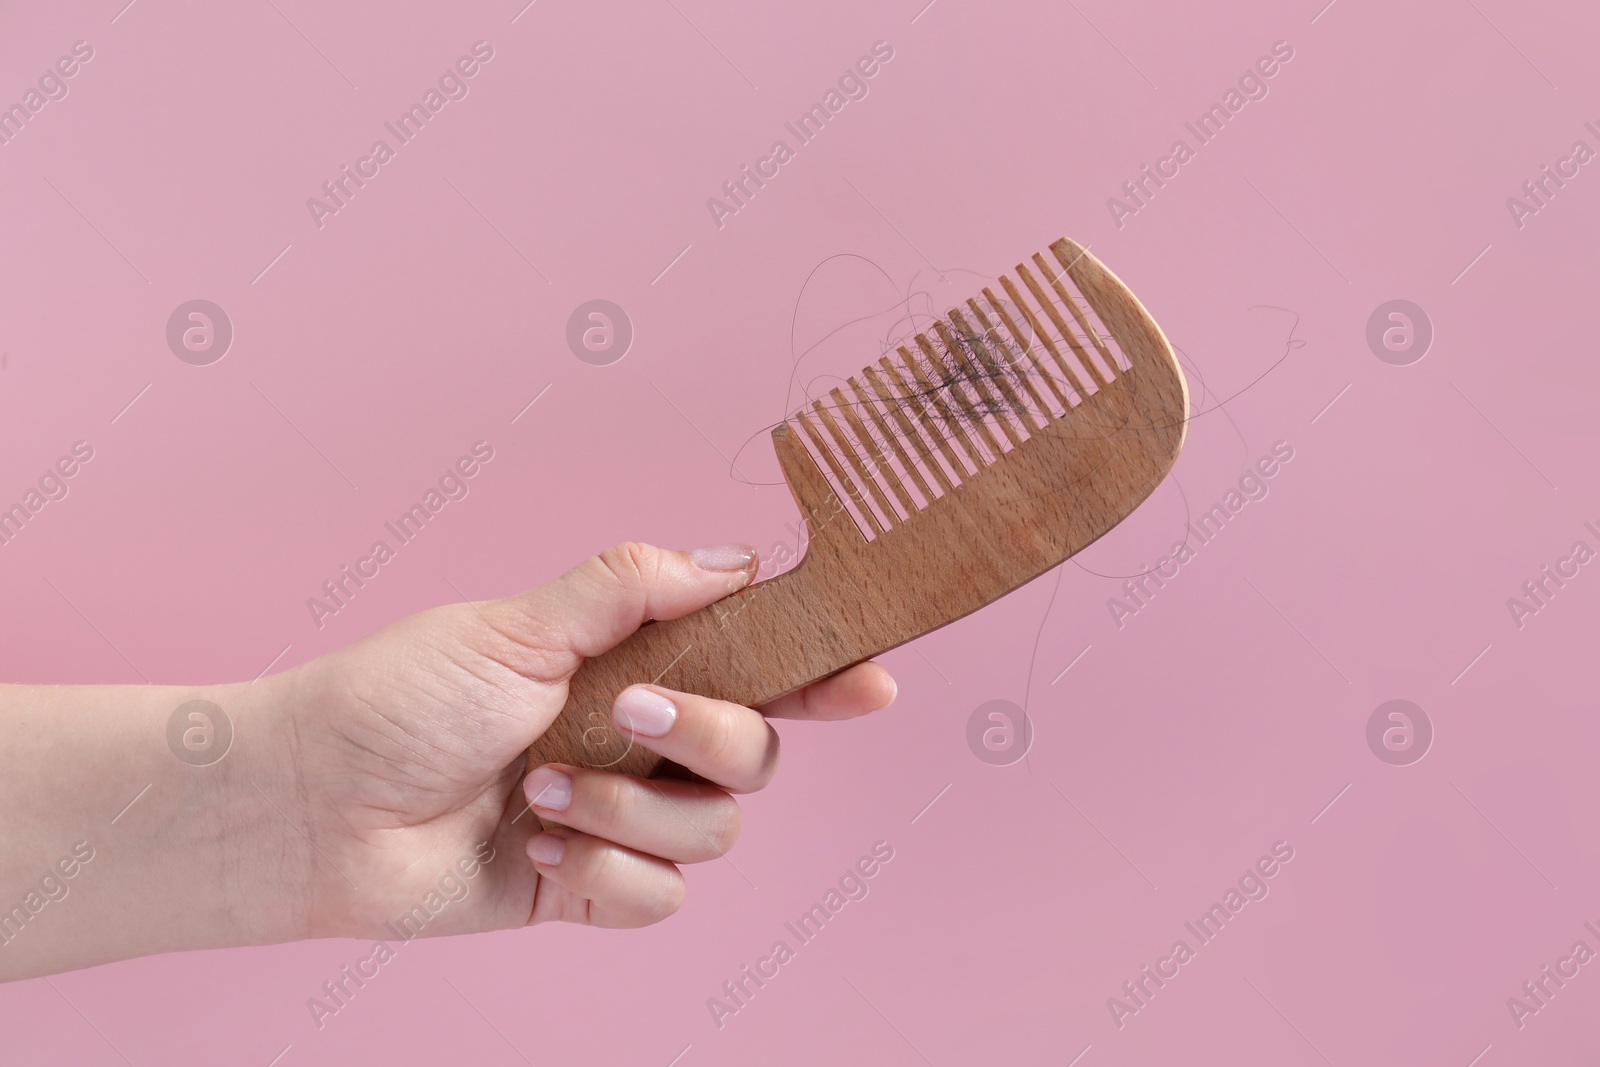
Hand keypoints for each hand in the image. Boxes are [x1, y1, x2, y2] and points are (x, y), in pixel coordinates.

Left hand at [279, 542, 896, 938]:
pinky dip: (607, 871)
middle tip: (632, 712)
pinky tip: (541, 848)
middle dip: (711, 733)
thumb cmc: (400, 697)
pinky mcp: (593, 886)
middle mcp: (640, 740)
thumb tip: (737, 559)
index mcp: (632, 664)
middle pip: (757, 750)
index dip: (821, 673)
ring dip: (632, 807)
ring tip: (544, 790)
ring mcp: (621, 816)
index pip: (755, 666)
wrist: (317, 807)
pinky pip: (661, 895)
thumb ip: (629, 588)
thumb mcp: (516, 623)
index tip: (871, 680)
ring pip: (714, 829)